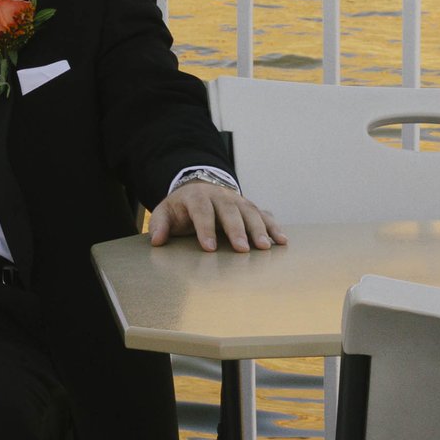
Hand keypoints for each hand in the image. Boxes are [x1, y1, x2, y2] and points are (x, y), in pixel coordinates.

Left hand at [149, 174, 286, 253]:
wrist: (198, 189)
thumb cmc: (182, 208)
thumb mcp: (165, 212)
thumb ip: (160, 224)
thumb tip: (157, 241)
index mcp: (197, 196)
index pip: (202, 210)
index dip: (205, 228)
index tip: (209, 248)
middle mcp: (220, 196)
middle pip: (229, 211)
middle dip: (236, 230)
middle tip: (242, 249)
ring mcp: (237, 200)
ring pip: (250, 212)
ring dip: (259, 229)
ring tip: (265, 247)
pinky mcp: (249, 207)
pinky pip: (264, 215)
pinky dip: (274, 227)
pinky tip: (282, 241)